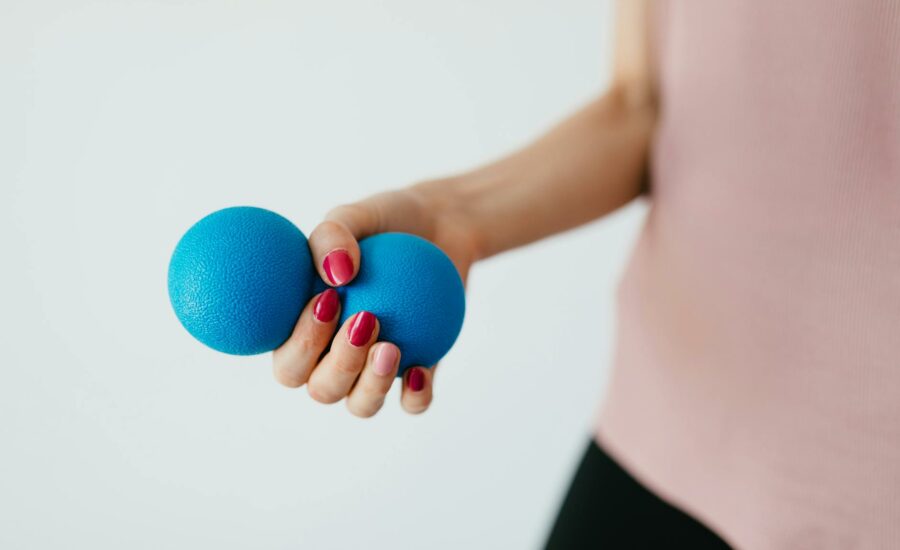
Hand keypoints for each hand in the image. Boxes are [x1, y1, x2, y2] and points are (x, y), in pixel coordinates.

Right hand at [272, 183, 477, 416]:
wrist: (440, 227)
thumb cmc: (385, 221)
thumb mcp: (356, 215)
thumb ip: (332, 236)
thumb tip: (334, 274)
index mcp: (303, 330)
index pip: (287, 359)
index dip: (298, 345)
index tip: (327, 301)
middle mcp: (333, 359)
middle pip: (321, 389)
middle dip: (338, 367)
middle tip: (366, 320)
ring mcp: (374, 371)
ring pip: (362, 404)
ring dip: (372, 386)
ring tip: (392, 347)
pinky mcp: (418, 373)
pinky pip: (413, 402)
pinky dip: (415, 396)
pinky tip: (420, 372)